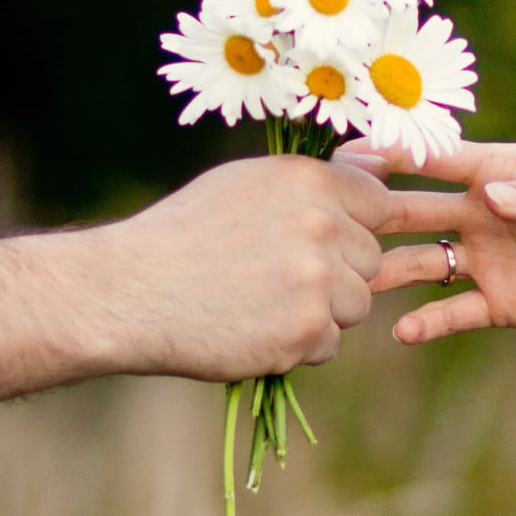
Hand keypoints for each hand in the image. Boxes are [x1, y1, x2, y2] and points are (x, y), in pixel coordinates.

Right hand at [88, 154, 391, 380]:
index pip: (378, 203)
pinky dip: (297, 346)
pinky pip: (329, 344)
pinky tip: (251, 329)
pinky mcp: (305, 330)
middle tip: (274, 278)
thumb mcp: (247, 184)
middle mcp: (321, 224)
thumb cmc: (185, 233)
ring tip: (260, 303)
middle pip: (370, 261)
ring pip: (356, 305)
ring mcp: (317, 279)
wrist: (131, 291)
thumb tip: (384, 169)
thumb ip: (316, 181)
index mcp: (308, 180)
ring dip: (320, 313)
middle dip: (336, 275)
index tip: (320, 243)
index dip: (354, 228)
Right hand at [356, 140, 515, 343]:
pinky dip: (427, 322)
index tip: (345, 157)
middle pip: (413, 210)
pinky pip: (454, 312)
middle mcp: (485, 212)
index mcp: (503, 172)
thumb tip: (491, 198)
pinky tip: (401, 333)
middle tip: (325, 225)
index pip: (436, 159)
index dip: (391, 157)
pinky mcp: (503, 303)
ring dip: (386, 271)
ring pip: (422, 262)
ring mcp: (490, 259)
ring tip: (350, 286)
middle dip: (370, 215)